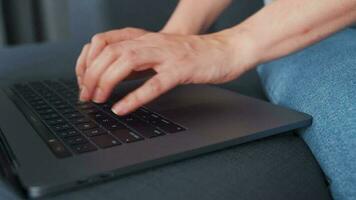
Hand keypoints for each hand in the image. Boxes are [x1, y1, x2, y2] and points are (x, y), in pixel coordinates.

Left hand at [76, 27, 256, 115]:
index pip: (103, 41)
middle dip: (91, 75)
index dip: (87, 61)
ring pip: (126, 62)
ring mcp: (166, 55)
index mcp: (143, 38)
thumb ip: (136, 61)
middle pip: (110, 52)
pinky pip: (154, 84)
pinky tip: (122, 108)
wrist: (223, 50)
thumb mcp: (157, 53)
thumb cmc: (191, 55)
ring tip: (98, 99)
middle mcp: (151, 42)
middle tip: (87, 96)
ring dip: (107, 82)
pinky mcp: (180, 70)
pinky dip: (134, 97)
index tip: (83, 80)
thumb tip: (111, 77)